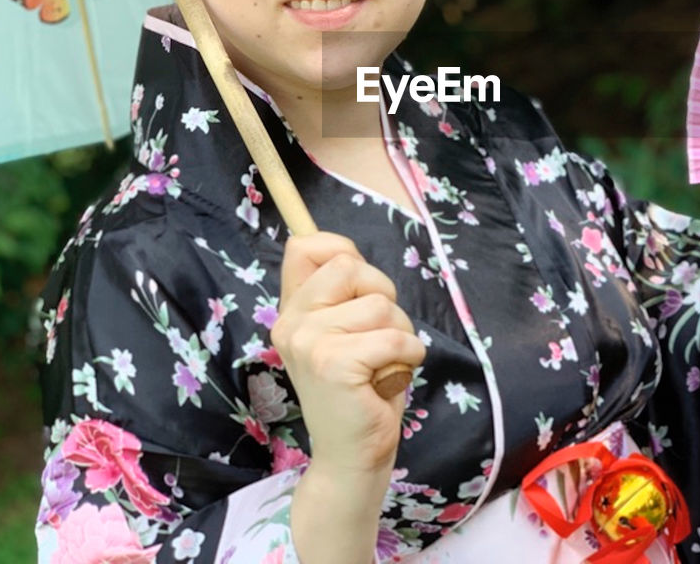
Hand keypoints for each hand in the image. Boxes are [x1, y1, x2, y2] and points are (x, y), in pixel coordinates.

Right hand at [270, 232, 425, 476]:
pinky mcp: (333, 363)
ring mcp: (308, 342)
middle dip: (383, 296)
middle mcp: (291, 322)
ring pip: (381, 304)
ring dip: (400, 333)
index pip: (304, 246)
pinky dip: (408, 355)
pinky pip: (394, 337)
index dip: (342, 251)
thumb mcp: (348, 331)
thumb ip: (343, 295)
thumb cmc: (362, 388)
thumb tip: (348, 252)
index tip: (361, 286)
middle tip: (377, 338)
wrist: (352, 455)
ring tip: (383, 364)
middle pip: (351, 266)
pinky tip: (390, 377)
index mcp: (291, 310)